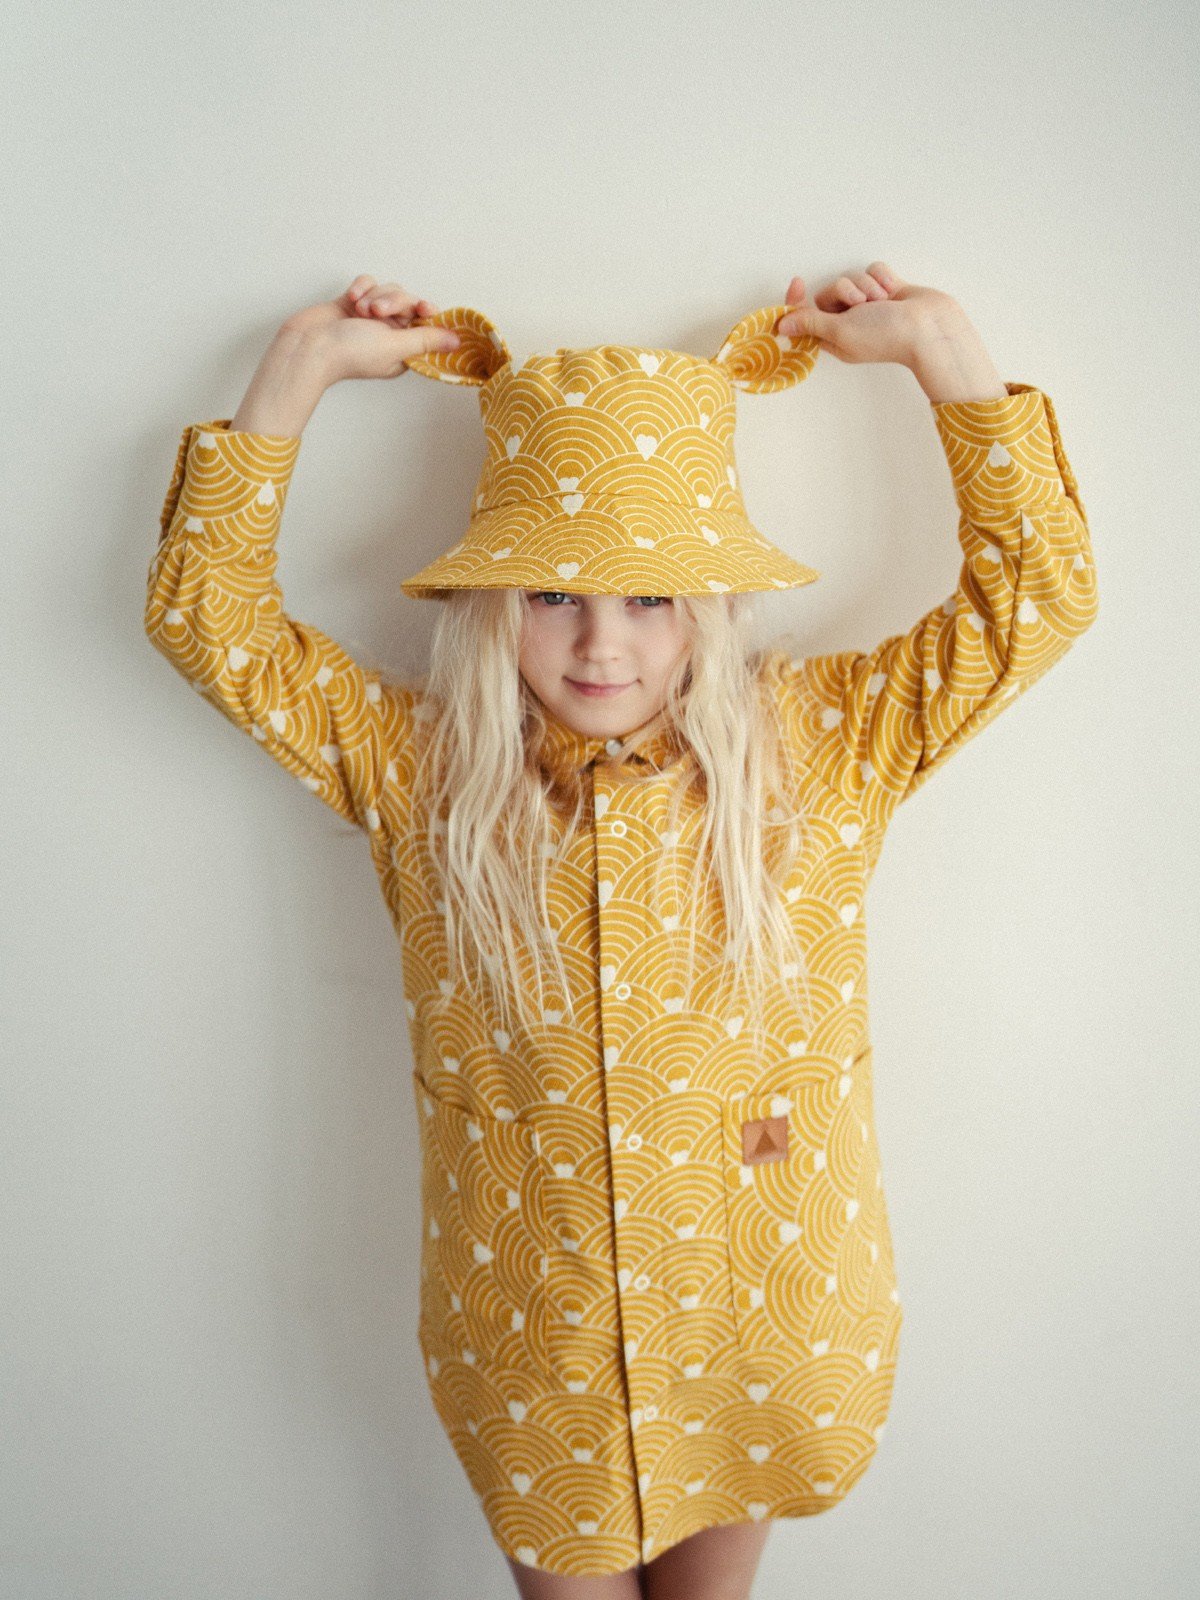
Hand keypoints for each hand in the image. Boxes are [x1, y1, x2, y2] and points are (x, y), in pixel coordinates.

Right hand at [280, 276, 462, 383]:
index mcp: (403, 351)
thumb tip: (455, 342)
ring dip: (375, 296)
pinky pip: (368, 283)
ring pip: (388, 289)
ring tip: (360, 310)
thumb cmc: (349, 353)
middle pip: (408, 302)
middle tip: (376, 313)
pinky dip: (361, 287)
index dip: (426, 313)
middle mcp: (389, 334)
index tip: (423, 309)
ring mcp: (371, 318)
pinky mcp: (353, 303)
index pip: (426, 325)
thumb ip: (425, 340)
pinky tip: (351, 298)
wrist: (308, 345)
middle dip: (394, 301)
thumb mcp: (395, 346)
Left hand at [775, 262, 970, 367]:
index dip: (798, 300)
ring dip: (867, 286)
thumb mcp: (840, 331)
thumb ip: (811, 323)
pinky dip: (883, 278)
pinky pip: (874, 270)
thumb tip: (781, 326)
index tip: (797, 282)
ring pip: (853, 278)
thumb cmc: (886, 335)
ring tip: (882, 302)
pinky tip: (894, 291)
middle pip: (830, 292)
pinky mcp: (886, 289)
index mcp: (834, 337)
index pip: (806, 315)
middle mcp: (850, 321)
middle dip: (845, 291)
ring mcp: (869, 305)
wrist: (929, 327)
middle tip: (860, 304)